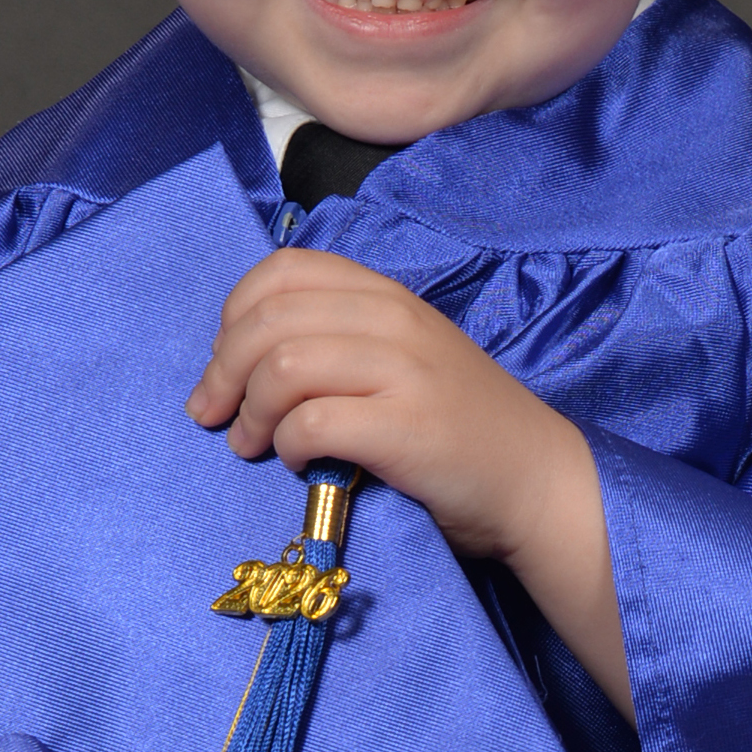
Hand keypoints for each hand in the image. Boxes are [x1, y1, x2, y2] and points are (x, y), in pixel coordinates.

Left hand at [187, 250, 633, 718]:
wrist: (536, 480)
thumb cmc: (459, 428)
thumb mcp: (402, 358)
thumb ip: (339, 340)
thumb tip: (242, 360)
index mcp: (386, 295)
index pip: (282, 272)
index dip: (234, 315)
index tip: (226, 364)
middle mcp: (394, 320)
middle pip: (267, 320)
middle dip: (223, 371)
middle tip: (215, 414)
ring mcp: (404, 371)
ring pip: (282, 366)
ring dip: (249, 411)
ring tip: (252, 443)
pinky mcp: (406, 428)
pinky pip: (311, 423)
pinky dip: (287, 446)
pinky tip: (299, 463)